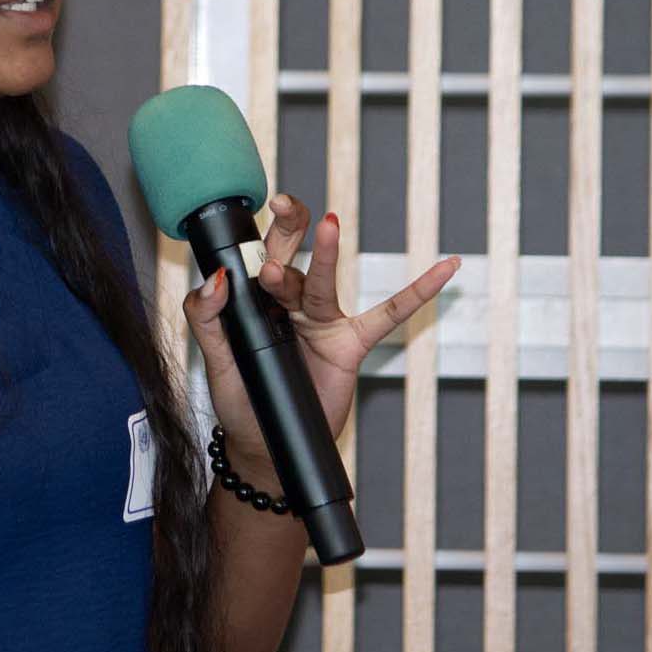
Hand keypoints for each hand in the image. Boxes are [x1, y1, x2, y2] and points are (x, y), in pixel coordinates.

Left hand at [181, 192, 460, 485]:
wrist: (267, 445)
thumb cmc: (241, 400)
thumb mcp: (215, 359)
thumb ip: (206, 316)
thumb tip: (218, 277)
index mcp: (256, 302)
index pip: (257, 260)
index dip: (257, 237)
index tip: (259, 213)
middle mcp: (289, 304)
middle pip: (291, 258)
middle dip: (289, 231)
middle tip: (285, 205)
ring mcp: (322, 322)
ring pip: (324, 283)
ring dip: (327, 255)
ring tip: (328, 226)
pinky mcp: (350, 344)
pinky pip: (388, 316)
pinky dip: (418, 293)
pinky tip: (445, 268)